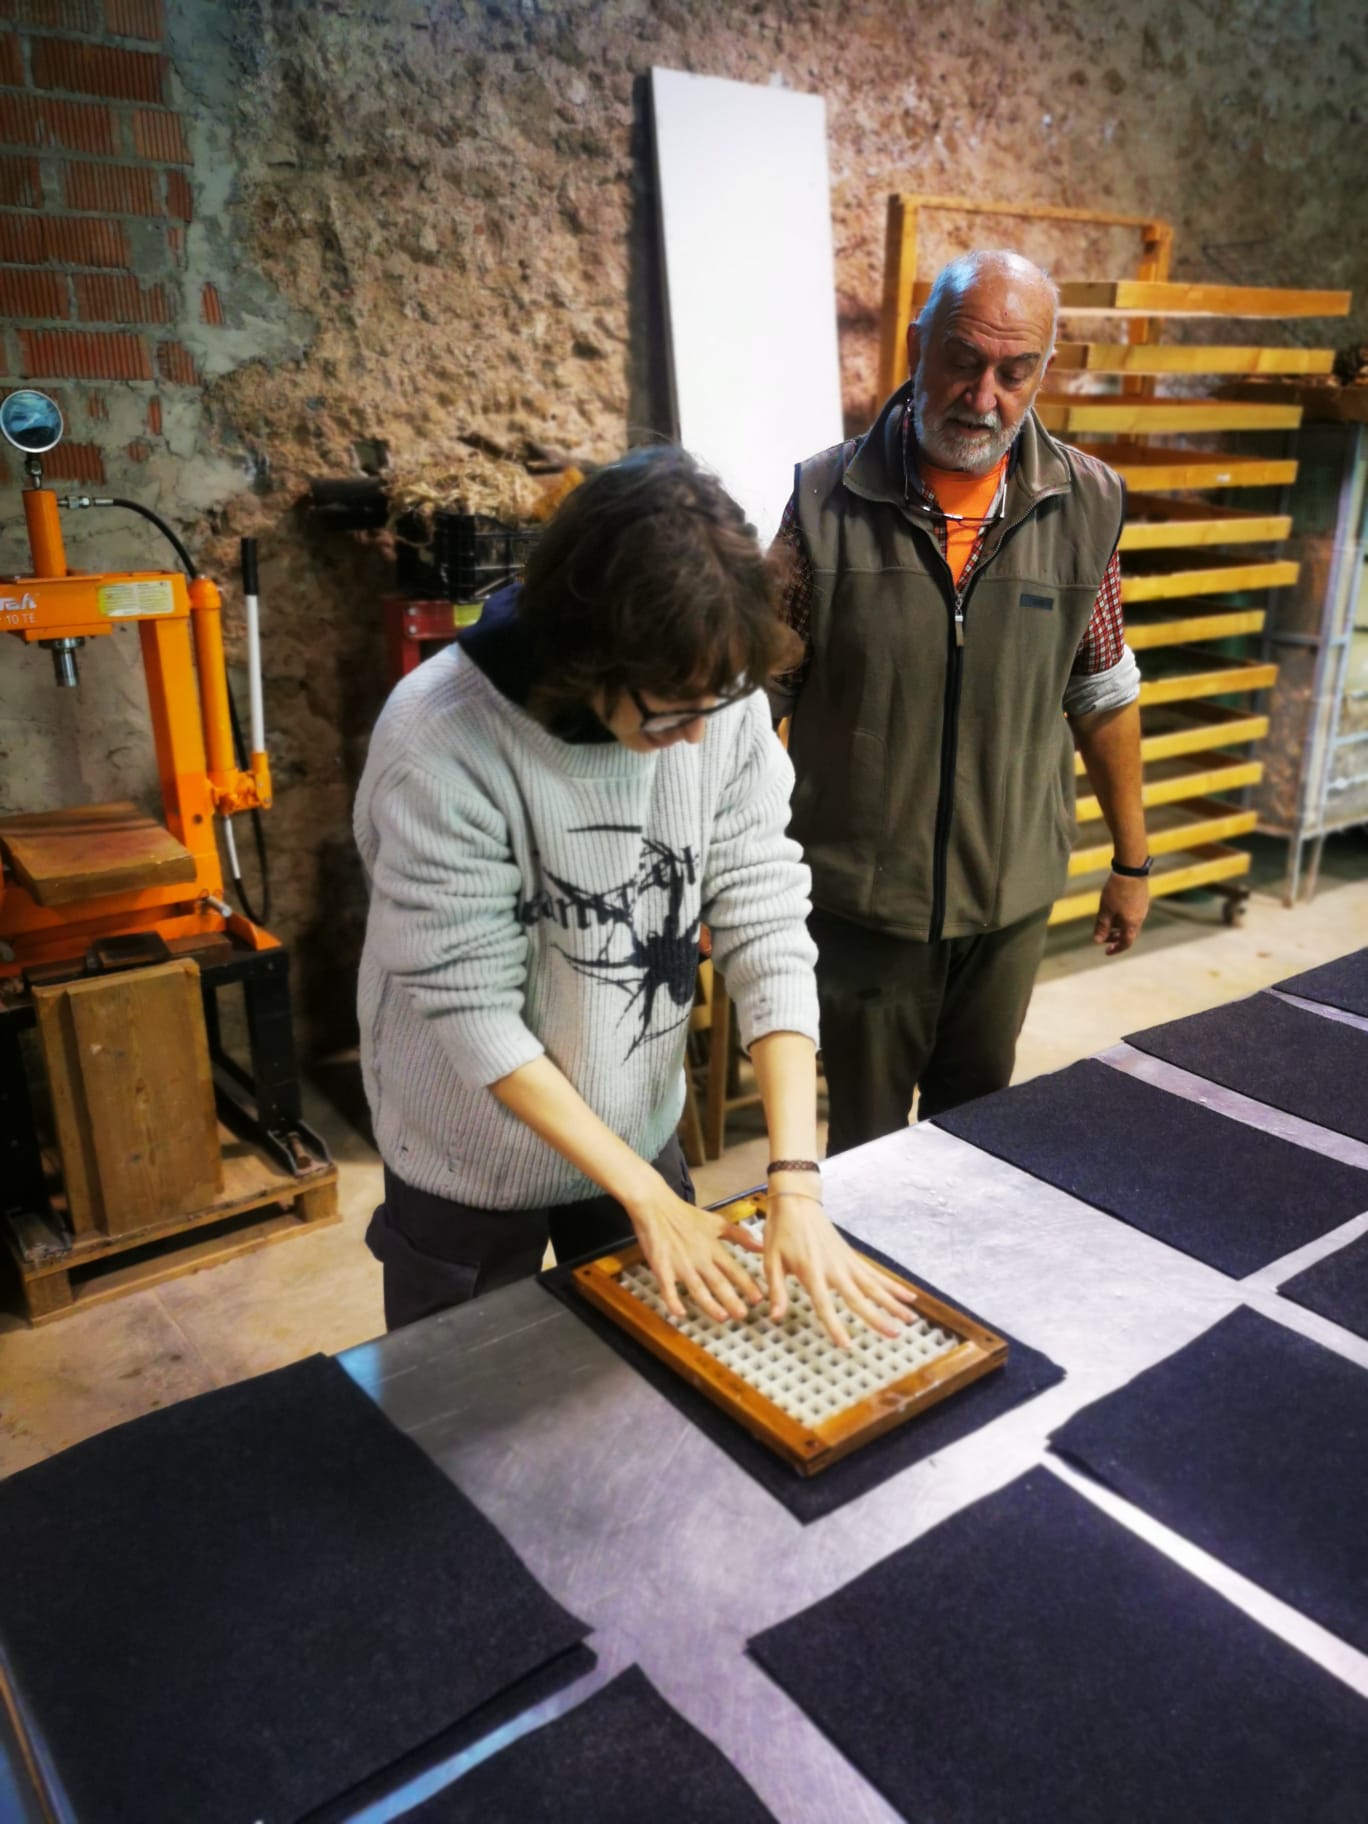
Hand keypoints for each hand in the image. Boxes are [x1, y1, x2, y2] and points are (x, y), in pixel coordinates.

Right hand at [627, 1175, 765, 1324]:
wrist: (656, 1206)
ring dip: (709, 1304)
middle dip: (731, 1299)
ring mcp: (680, 1264)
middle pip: (717, 1281)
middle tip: (742, 1314)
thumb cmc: (686, 1215)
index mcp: (712, 1248)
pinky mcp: (661, 1267)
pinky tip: (679, 1313)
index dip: (746, 1284)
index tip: (758, 1299)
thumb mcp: (716, 1222)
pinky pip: (667, 1287)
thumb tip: (762, 1246)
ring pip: (696, 1287)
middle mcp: (699, 1258)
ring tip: (721, 1316)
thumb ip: (739, 1236)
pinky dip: (672, 1300)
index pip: (733, 1269)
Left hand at [764, 1186, 919, 1348]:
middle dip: (877, 1318)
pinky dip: (892, 1286)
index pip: (824, 1304)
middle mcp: (833, 1268)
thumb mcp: (770, 1259)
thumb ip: (776, 1289)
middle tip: (895, 1335)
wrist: (797, 1201)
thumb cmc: (781, 1230)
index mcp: (811, 1271)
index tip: (846, 1345)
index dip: (834, 1325)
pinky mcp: (852, 1257)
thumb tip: (775, 1316)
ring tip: (910, 1319)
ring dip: (893, 1303)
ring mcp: (846, 1262)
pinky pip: (875, 1274)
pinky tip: (909, 1296)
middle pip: (859, 1297)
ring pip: (874, 1286)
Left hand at [1093, 871, 1148, 955]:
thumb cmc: (1117, 891)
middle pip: (1128, 934)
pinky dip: (1122, 916)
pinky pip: (1132, 913)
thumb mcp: (1105, 910)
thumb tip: (1097, 941)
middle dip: (1115, 937)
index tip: (1106, 951)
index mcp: (1132, 924)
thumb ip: (1102, 927)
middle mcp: (1140, 918)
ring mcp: (1143, 908)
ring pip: (1130, 923)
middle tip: (1103, 936)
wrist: (1132, 869)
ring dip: (1118, 926)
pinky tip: (1114, 908)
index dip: (1116, 949)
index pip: (1126, 943)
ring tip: (1106, 920)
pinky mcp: (1142, 899)